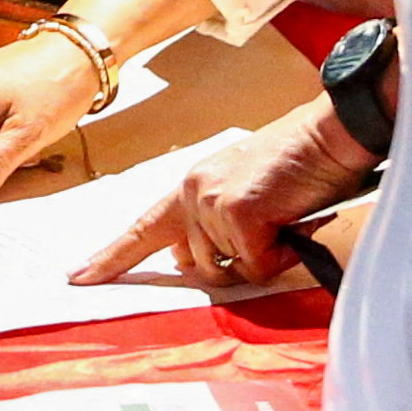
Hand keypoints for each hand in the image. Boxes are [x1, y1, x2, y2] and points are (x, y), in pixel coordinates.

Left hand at [70, 99, 376, 285]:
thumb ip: (222, 224)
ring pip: (227, 271)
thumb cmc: (303, 164)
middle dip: (233, 265)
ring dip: (261, 258)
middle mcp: (193, 193)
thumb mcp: (249, 191)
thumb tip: (216, 263)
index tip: (80, 276)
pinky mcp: (237, 214)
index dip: (112, 256)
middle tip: (272, 233)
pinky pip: (255, 266)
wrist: (331, 134)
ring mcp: (211, 204)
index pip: (143, 227)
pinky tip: (292, 223)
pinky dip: (280, 256)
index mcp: (192, 186)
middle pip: (195, 265)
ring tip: (285, 221)